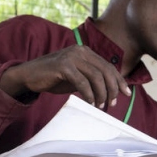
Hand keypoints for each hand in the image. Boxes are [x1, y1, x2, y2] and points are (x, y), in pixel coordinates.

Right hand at [0, 45, 129, 107]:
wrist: (29, 75)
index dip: (119, 80)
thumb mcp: (77, 77)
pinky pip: (81, 81)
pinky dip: (88, 94)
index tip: (126, 93)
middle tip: (112, 104)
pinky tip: (90, 102)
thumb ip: (92, 79)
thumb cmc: (55, 78)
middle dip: (112, 89)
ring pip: (96, 76)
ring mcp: (71, 56)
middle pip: (105, 71)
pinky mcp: (62, 65)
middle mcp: (80, 51)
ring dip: (101, 93)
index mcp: (86, 52)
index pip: (108, 66)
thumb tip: (111, 91)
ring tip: (100, 106)